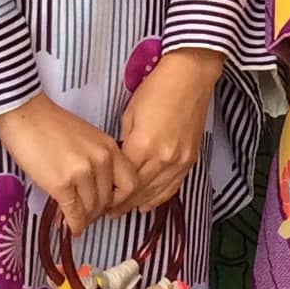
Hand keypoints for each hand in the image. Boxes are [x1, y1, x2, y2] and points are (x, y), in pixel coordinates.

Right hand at [0, 92, 136, 236]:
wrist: (24, 114)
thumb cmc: (50, 123)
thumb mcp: (87, 137)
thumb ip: (98, 159)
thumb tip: (97, 187)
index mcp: (110, 147)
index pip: (130, 183)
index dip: (122, 199)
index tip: (111, 205)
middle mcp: (101, 161)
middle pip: (109, 200)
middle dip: (98, 212)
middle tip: (89, 215)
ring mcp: (82, 173)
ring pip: (92, 209)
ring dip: (85, 218)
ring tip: (77, 219)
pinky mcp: (61, 184)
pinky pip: (73, 212)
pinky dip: (73, 224)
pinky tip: (70, 227)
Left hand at [120, 47, 223, 211]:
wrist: (190, 77)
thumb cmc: (156, 89)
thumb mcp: (130, 115)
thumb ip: (124, 144)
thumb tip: (119, 164)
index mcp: (144, 146)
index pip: (123, 181)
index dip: (110, 195)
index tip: (99, 201)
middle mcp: (164, 159)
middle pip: (139, 192)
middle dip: (122, 204)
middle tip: (107, 212)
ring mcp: (180, 161)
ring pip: (156, 193)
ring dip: (138, 204)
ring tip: (123, 211)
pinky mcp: (190, 159)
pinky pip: (173, 186)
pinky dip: (159, 197)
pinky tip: (147, 205)